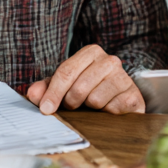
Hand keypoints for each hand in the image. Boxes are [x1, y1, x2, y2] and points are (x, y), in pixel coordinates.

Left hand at [27, 44, 144, 114]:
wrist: (120, 99)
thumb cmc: (89, 90)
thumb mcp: (65, 86)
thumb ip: (46, 88)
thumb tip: (32, 94)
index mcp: (91, 53)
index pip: (66, 71)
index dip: (53, 93)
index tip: (46, 109)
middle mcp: (110, 61)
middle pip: (79, 87)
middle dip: (71, 102)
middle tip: (73, 106)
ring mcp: (124, 77)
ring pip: (95, 100)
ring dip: (90, 109)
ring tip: (93, 106)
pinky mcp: (134, 96)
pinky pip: (112, 109)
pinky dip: (106, 115)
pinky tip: (108, 110)